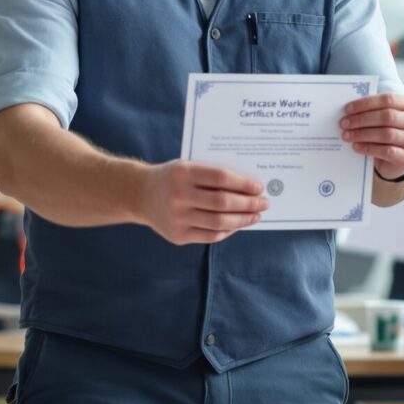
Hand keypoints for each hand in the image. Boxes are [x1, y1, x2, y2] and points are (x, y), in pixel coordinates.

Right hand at [135, 160, 268, 244]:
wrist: (140, 194)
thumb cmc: (173, 178)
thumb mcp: (187, 167)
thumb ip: (212, 176)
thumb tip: (249, 188)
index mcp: (183, 173)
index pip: (221, 178)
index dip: (243, 184)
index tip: (259, 187)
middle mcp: (179, 196)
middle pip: (223, 202)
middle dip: (248, 204)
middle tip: (264, 203)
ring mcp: (177, 218)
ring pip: (219, 222)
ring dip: (243, 219)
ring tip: (256, 215)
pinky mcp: (178, 236)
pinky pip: (210, 235)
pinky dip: (228, 230)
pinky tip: (237, 225)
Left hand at [340, 93, 403, 174]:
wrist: (401, 156)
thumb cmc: (390, 130)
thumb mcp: (386, 116)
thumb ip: (374, 109)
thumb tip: (349, 109)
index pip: (388, 99)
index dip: (366, 103)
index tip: (347, 108)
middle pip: (387, 116)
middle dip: (362, 119)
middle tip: (344, 123)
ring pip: (386, 134)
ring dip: (363, 134)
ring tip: (347, 135)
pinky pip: (386, 151)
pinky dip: (368, 148)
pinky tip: (356, 146)